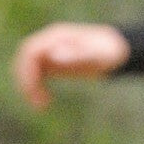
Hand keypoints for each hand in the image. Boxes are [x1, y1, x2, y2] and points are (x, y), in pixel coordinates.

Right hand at [11, 22, 130, 109]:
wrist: (119, 50)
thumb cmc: (109, 52)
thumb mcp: (96, 56)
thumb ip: (76, 55)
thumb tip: (53, 56)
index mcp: (56, 37)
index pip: (30, 51)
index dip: (26, 71)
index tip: (33, 92)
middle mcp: (50, 42)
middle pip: (24, 59)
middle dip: (25, 81)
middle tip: (36, 103)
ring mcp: (51, 51)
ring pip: (28, 67)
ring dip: (29, 86)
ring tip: (41, 106)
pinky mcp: (54, 62)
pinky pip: (37, 74)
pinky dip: (36, 87)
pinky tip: (45, 102)